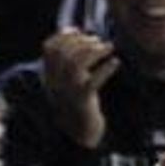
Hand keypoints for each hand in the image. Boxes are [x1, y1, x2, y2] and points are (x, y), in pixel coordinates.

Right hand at [42, 29, 118, 148]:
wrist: (78, 134)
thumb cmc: (77, 102)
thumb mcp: (66, 79)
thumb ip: (66, 58)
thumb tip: (72, 30)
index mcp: (49, 76)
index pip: (49, 48)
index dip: (64, 35)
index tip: (79, 32)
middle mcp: (55, 83)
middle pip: (64, 54)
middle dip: (82, 41)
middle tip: (98, 42)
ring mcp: (67, 93)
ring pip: (75, 65)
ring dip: (93, 51)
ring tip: (108, 48)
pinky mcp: (82, 102)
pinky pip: (91, 83)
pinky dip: (105, 70)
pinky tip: (115, 63)